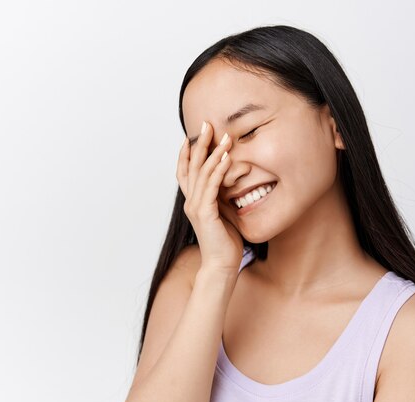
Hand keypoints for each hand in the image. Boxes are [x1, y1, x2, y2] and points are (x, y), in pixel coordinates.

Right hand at [176, 121, 243, 276]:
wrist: (221, 265)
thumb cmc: (224, 242)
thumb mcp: (222, 214)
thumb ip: (220, 198)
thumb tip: (229, 183)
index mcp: (193, 201)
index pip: (185, 171)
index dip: (187, 152)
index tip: (194, 134)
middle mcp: (191, 201)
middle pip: (191, 166)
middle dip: (200, 143)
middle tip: (208, 124)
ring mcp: (196, 207)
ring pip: (202, 173)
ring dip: (213, 152)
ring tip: (224, 137)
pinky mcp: (205, 213)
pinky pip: (211, 186)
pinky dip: (218, 170)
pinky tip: (226, 158)